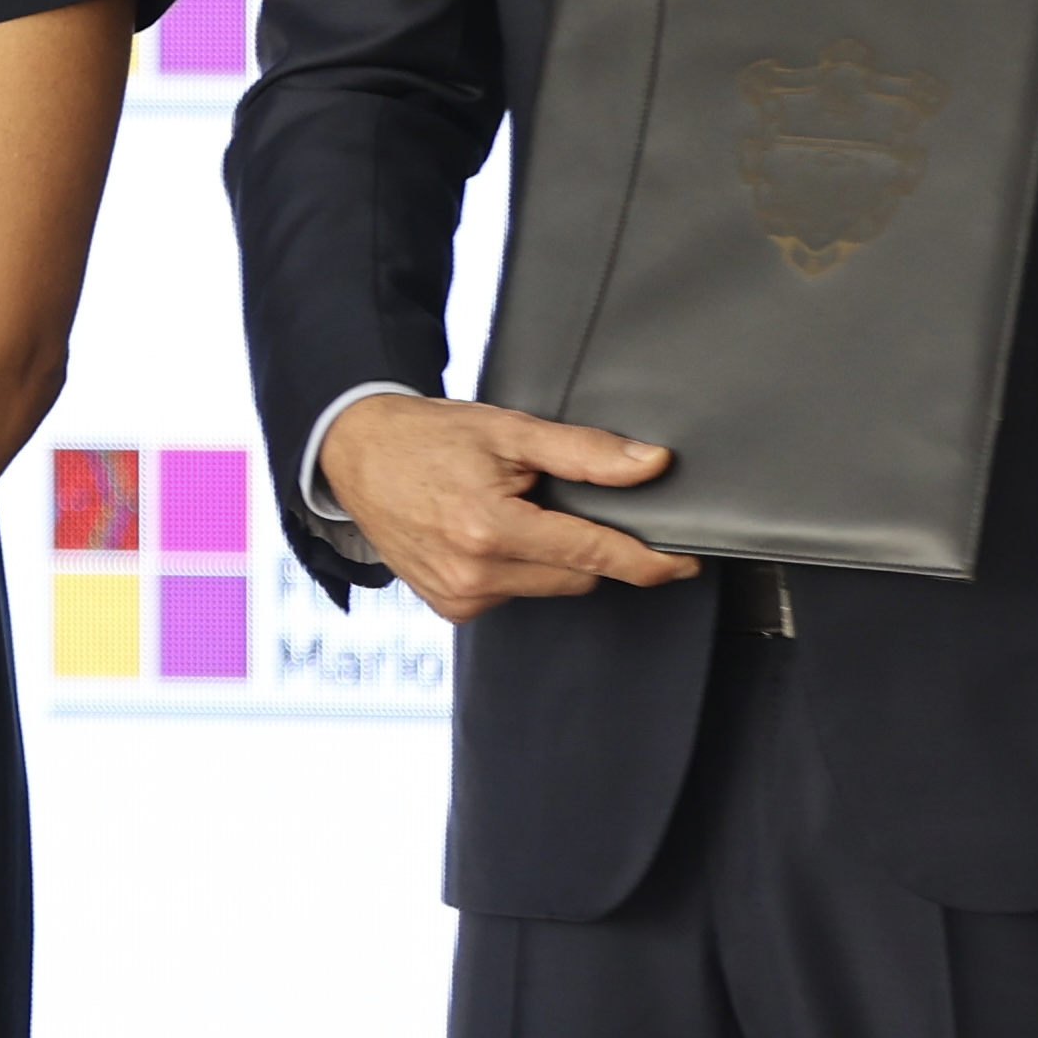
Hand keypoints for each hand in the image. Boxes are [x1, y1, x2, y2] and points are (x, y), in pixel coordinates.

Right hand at [320, 395, 695, 622]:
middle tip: (549, 499)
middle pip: (577, 575)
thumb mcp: (509, 430)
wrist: (355, 453)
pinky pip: (514, 595)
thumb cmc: (427, 437)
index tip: (683, 563)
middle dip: (583, 543)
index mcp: (491, 528)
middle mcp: (474, 573)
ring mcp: (459, 596)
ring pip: (548, 587)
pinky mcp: (450, 607)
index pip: (594, 554)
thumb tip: (650, 465)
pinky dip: (516, 569)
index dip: (647, 561)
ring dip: (548, 556)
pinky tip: (486, 536)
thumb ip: (584, 453)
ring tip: (508, 512)